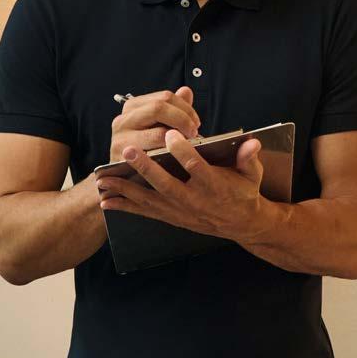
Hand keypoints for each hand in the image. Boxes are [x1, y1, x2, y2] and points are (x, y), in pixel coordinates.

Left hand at [97, 129, 267, 244]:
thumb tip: (253, 143)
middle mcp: (194, 200)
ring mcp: (179, 210)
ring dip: (125, 189)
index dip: (184, 151)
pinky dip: (124, 207)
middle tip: (127, 150)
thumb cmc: (244, 192)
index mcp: (214, 186)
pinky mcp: (170, 216)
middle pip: (166, 183)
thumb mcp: (252, 175)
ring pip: (150, 199)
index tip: (170, 133)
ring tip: (103, 178)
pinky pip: (144, 212)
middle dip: (146, 168)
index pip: (197, 167)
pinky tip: (105, 201)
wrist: (241, 224)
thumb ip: (249, 158)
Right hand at [109, 86, 200, 162]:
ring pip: (158, 132)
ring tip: (187, 146)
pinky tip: (176, 157)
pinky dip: (168, 155)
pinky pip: (153, 155)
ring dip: (179, 139)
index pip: (165, 97)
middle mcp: (123, 119)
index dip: (186, 108)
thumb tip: (186, 91)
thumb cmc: (145, 151)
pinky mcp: (123, 158)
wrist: (122, 178)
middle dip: (183, 119)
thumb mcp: (158, 127)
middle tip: (194, 132)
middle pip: (160, 108)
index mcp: (133, 107)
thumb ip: (173, 109)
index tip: (196, 122)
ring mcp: (120, 138)